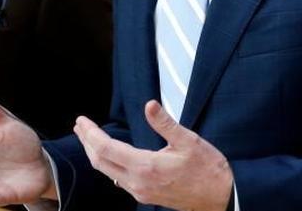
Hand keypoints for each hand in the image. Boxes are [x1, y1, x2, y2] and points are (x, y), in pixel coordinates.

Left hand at [74, 100, 232, 210]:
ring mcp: (141, 192)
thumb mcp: (189, 140)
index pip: (106, 149)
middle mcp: (138, 182)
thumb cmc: (208, 168)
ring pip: (108, 172)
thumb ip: (165, 123)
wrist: (221, 197)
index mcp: (146, 166)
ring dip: (95, 154)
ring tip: (89, 138)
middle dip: (87, 142)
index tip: (82, 120)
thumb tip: (149, 104)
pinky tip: (109, 157)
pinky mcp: (146, 195)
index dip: (91, 134)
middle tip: (80, 125)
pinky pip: (118, 179)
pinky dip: (107, 164)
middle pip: (100, 162)